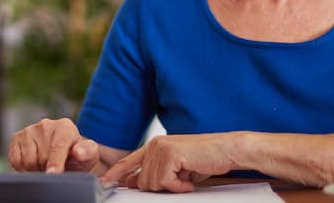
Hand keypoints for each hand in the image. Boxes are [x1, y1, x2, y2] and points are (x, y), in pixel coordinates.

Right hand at [8, 118, 98, 172]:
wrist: (64, 154)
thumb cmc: (77, 156)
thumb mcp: (89, 156)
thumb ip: (87, 152)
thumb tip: (78, 152)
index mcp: (65, 126)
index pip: (57, 147)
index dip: (55, 163)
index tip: (54, 174)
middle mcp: (45, 124)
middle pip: (42, 157)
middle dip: (48, 169)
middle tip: (55, 169)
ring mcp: (29, 130)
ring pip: (28, 161)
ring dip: (36, 169)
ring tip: (46, 166)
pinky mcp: (17, 137)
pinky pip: (15, 160)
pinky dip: (23, 168)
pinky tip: (34, 164)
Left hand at [102, 133, 239, 192]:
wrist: (227, 150)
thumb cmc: (206, 159)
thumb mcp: (177, 168)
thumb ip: (156, 172)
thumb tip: (136, 183)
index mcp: (154, 146)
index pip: (129, 161)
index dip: (116, 173)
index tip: (106, 183)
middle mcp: (154, 145)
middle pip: (142, 181)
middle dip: (161, 187)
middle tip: (180, 182)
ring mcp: (161, 148)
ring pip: (152, 183)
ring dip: (172, 186)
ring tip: (186, 177)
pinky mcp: (170, 154)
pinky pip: (164, 182)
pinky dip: (179, 186)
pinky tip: (189, 179)